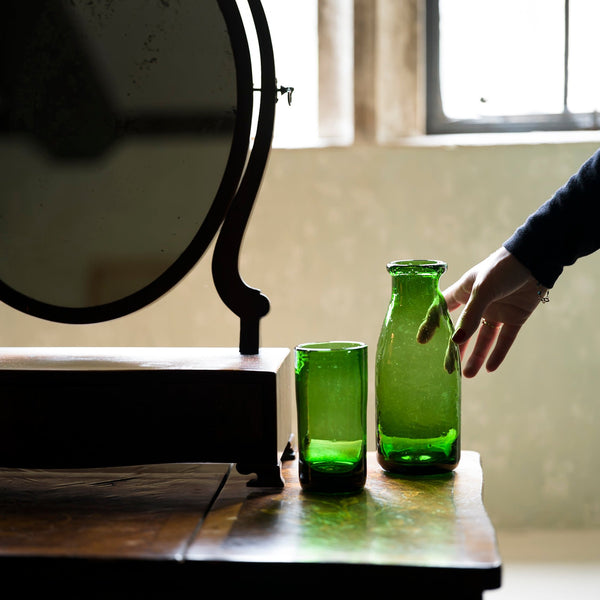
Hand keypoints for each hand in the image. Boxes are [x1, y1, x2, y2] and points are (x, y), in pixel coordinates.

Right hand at [442, 247, 546, 376]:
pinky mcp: (515, 317)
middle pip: (462, 331)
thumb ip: (470, 316)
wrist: (536, 260)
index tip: (422, 341)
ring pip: (483, 339)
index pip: (442, 310)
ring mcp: (496, 311)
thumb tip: (456, 341)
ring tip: (468, 375)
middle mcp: (478, 304)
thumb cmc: (503, 268)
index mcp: (464, 292)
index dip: (431, 324)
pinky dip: (498, 354)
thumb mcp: (482, 290)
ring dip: (476, 356)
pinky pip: (504, 340)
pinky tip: (490, 368)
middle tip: (448, 368)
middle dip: (455, 349)